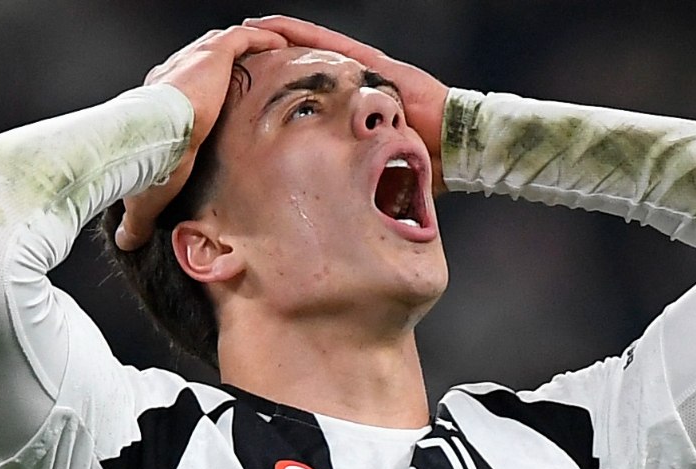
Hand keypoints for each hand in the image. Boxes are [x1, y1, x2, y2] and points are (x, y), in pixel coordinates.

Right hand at [116, 26, 287, 250]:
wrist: (152, 141)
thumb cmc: (144, 166)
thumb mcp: (145, 196)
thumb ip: (136, 219)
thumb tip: (123, 244)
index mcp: (158, 100)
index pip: (181, 91)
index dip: (201, 96)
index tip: (219, 108)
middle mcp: (174, 74)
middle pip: (205, 64)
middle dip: (228, 69)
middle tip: (252, 80)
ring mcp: (194, 61)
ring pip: (226, 45)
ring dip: (248, 48)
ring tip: (273, 55)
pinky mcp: (213, 54)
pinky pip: (243, 38)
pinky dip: (261, 38)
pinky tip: (279, 44)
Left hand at [243, 15, 450, 193]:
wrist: (458, 149)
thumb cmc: (425, 168)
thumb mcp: (374, 177)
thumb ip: (351, 182)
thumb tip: (322, 214)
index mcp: (351, 116)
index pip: (307, 100)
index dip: (277, 93)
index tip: (246, 94)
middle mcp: (354, 90)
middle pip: (305, 71)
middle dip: (272, 64)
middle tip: (236, 62)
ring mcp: (363, 73)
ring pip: (312, 50)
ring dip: (278, 40)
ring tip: (244, 35)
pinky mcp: (372, 63)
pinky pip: (329, 44)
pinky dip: (299, 33)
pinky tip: (272, 27)